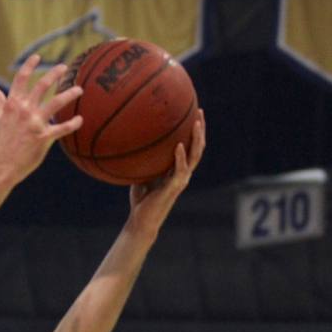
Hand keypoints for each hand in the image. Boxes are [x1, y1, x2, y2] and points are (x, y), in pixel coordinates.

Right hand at [0, 55, 82, 182]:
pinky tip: (80, 119)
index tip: (37, 57)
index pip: (21, 78)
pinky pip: (62, 128)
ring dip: (69, 94)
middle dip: (54, 73)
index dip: (29, 65)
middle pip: (42, 85)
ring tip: (79, 89)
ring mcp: (34, 123)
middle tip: (64, 68)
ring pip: (56, 102)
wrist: (2, 166)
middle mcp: (24, 110)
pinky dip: (73, 124)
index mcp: (12, 104)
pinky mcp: (43, 138)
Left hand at [128, 110, 204, 233]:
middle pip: (197, 148)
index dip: (194, 132)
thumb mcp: (142, 174)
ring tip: (196, 123)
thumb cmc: (141, 199)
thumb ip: (143, 160)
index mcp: (177, 170)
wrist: (142, 220)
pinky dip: (180, 157)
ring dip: (196, 139)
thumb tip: (131, 141)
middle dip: (200, 130)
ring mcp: (180, 180)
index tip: (193, 114)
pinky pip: (179, 170)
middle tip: (200, 112)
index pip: (191, 147)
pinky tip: (179, 146)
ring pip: (194, 156)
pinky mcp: (174, 187)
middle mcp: (183, 174)